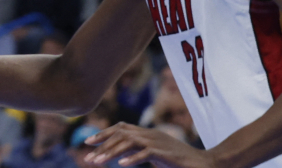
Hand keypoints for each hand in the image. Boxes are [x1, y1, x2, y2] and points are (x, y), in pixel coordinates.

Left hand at [85, 123, 212, 167]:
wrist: (204, 164)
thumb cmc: (178, 161)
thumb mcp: (154, 154)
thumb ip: (138, 150)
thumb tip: (120, 153)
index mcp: (146, 133)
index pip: (120, 128)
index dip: (103, 134)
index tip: (88, 143)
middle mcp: (150, 134)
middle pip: (120, 133)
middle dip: (101, 144)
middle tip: (88, 157)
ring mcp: (157, 142)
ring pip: (128, 142)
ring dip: (111, 152)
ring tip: (98, 162)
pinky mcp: (165, 153)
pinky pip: (145, 153)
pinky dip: (132, 158)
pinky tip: (121, 165)